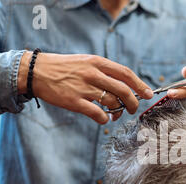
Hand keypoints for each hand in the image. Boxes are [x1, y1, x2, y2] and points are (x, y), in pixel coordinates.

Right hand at [18, 52, 152, 123]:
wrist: (37, 72)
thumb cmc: (65, 68)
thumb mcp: (86, 62)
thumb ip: (105, 72)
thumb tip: (126, 86)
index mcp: (97, 62)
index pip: (126, 73)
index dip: (140, 85)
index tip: (148, 94)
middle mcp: (93, 74)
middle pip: (123, 90)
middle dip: (133, 102)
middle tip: (133, 109)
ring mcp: (84, 88)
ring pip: (112, 102)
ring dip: (118, 112)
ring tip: (115, 114)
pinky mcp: (74, 101)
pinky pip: (97, 114)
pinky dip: (104, 119)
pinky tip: (103, 119)